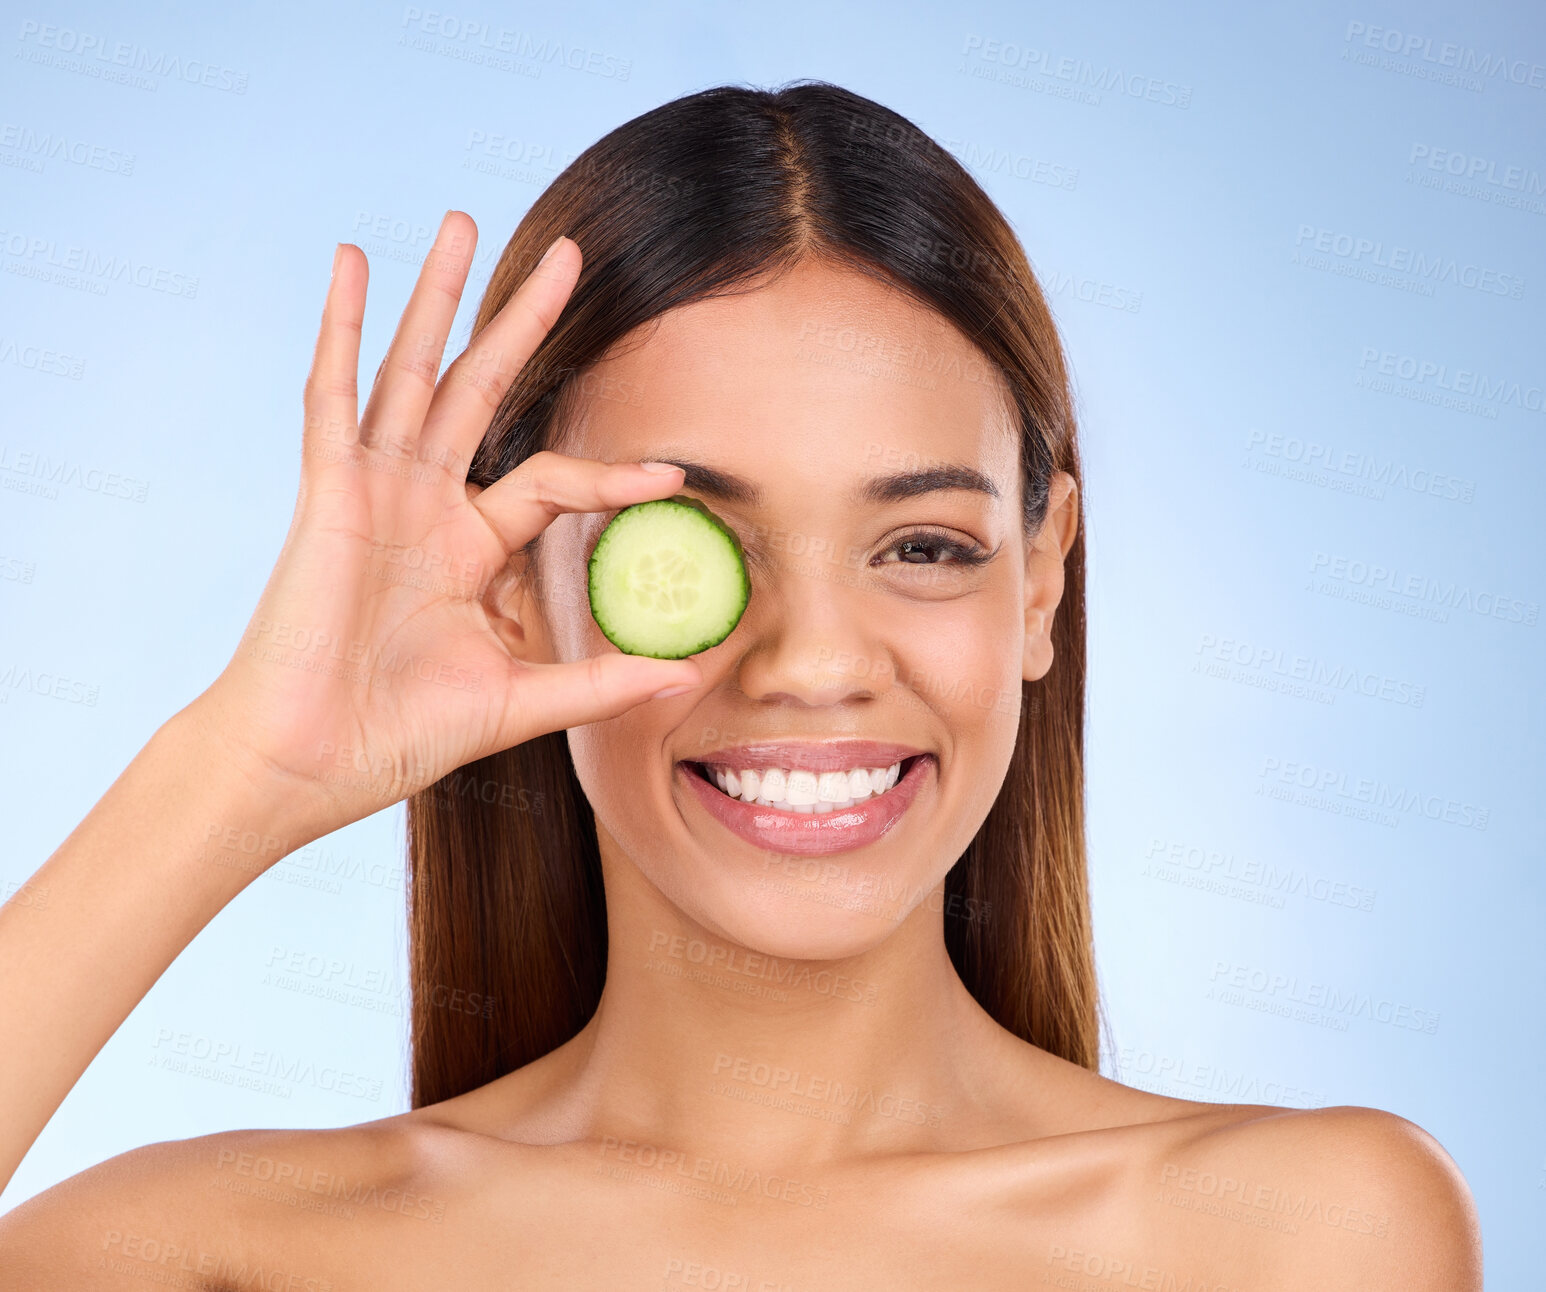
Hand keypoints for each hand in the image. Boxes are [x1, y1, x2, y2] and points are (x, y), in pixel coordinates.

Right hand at [192, 212, 701, 832]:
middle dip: (523, 323)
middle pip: (484, 391)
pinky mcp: (328, 494)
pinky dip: (343, 331)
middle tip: (570, 257)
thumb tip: (689, 674)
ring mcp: (375, 491)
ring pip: (413, 374)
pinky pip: (334, 399)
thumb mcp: (519, 702)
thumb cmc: (399, 736)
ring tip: (462, 222)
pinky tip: (354, 265)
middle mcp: (427, 506)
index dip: (612, 472)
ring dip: (436, 297)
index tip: (674, 473)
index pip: (553, 482)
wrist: (310, 765)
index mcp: (471, 548)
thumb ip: (599, 682)